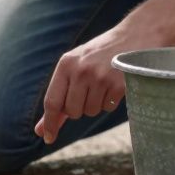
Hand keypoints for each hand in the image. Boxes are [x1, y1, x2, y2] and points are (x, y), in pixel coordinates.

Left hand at [35, 23, 167, 143]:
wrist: (135, 36)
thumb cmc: (100, 54)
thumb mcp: (75, 68)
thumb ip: (58, 98)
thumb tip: (40, 129)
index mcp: (66, 64)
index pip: (52, 101)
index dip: (49, 123)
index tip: (47, 138)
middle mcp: (81, 70)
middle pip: (72, 111)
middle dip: (79, 108)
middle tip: (88, 90)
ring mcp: (101, 77)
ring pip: (91, 111)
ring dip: (96, 104)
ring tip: (103, 83)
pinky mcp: (119, 84)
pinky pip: (107, 107)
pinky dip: (110, 101)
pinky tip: (114, 84)